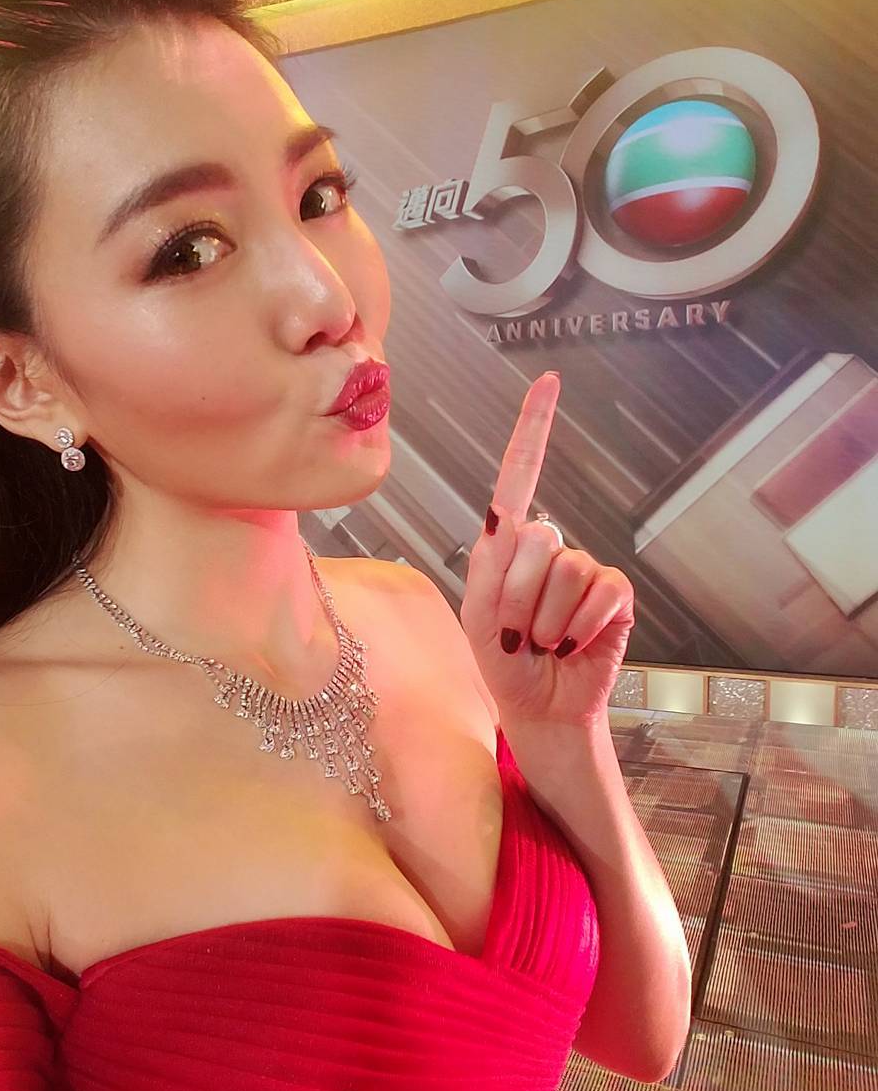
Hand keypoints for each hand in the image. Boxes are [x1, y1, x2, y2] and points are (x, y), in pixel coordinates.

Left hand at [459, 372, 634, 732]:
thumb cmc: (502, 662)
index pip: (520, 476)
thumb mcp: (476, 614)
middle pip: (535, 540)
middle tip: (516, 632)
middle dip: (517, 596)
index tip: (549, 382)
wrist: (539, 708)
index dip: (534, 429)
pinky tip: (573, 645)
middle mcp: (549, 549)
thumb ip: (488, 565)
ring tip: (542, 642)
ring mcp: (585, 572)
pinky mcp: (614, 597)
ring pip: (566, 573)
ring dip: (545, 621)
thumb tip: (507, 515)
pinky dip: (581, 627)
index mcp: (508, 545)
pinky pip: (601, 593)